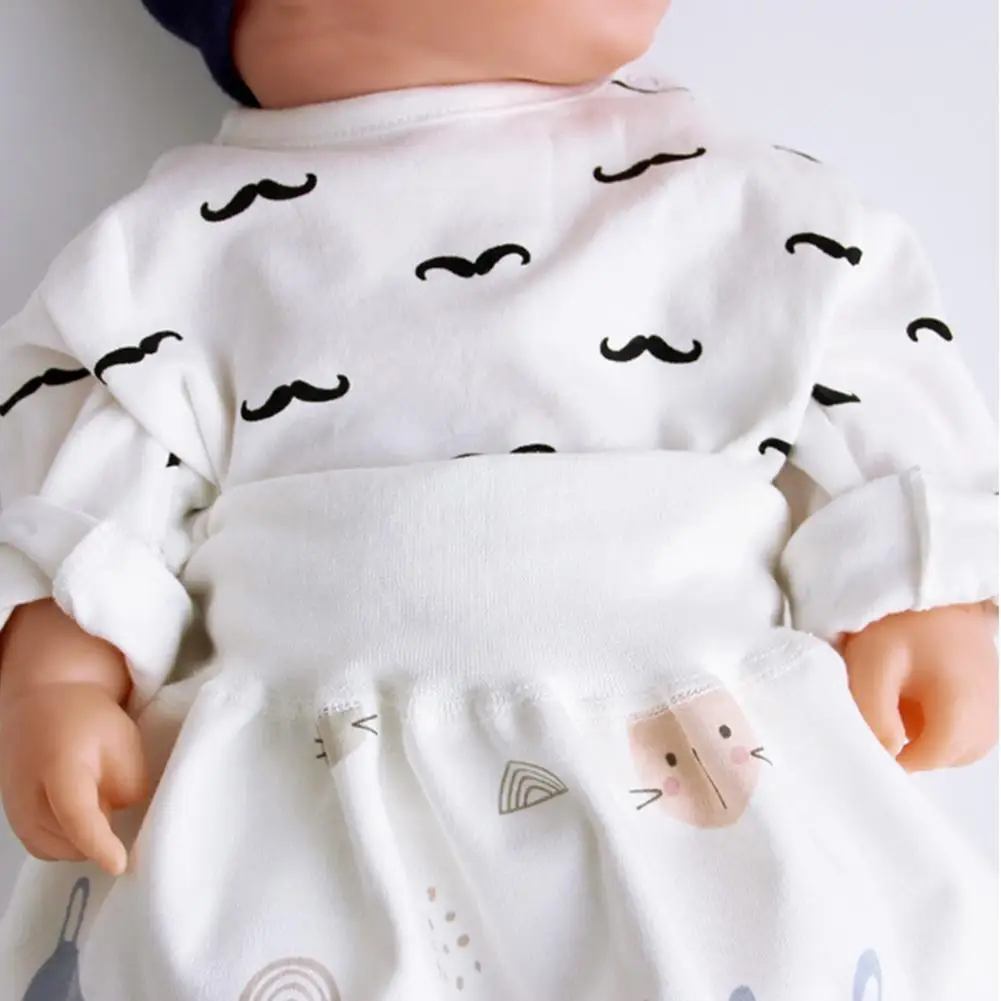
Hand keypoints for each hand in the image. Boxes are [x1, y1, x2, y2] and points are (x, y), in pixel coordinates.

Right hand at [0, 682, 146, 874]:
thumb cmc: (87, 719)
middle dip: (100, 838)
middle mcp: (27, 796)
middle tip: (120, 811)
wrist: (42, 702)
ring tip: (101, 807)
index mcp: (59, 768)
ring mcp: (15, 811)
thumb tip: (123, 820)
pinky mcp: (14, 819)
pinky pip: (46, 846)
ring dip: (84, 842)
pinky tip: (84, 818)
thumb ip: (128, 785)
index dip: (99, 844)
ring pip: (57, 850)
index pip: (76, 816)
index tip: (119, 864)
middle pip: (68, 841)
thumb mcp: (124, 741)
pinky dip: (68, 841)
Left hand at [842, 602, 997, 771]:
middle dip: (913, 747)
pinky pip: (964, 722)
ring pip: (959, 742)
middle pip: (950, 755)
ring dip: (925, 733)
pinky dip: (937, 718)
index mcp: (965, 707)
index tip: (871, 737)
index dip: (897, 758)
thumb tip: (890, 756)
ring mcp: (993, 699)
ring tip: (897, 699)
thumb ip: (876, 716)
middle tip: (883, 718)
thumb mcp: (872, 667)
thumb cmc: (898, 622)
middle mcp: (989, 709)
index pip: (933, 759)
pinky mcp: (986, 689)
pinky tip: (912, 691)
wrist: (926, 579)